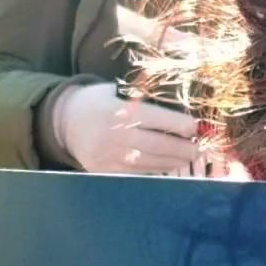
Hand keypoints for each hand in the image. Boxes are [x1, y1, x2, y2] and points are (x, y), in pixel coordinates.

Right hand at [55, 82, 216, 175]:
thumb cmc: (98, 102)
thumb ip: (144, 101)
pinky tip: (168, 165)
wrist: (65, 122)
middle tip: (200, 148)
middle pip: (160, 145)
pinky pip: (138, 173)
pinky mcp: (107, 170)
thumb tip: (180, 112)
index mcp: (122, 112)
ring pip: (152, 163)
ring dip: (174, 161)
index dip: (182, 125)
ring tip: (188, 157)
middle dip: (185, 148)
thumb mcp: (118, 92)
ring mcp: (111, 156)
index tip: (197, 127)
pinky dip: (156, 170)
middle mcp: (117, 136)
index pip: (160, 120)